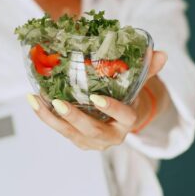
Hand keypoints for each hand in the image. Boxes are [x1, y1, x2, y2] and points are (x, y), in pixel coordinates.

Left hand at [27, 49, 167, 150]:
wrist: (122, 120)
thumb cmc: (129, 97)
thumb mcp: (138, 84)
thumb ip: (148, 69)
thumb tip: (161, 53)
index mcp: (129, 121)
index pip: (123, 116)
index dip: (111, 108)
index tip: (96, 97)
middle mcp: (111, 136)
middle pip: (92, 130)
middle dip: (74, 117)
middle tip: (57, 102)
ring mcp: (93, 142)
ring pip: (70, 133)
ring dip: (51, 117)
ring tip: (35, 99)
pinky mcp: (78, 140)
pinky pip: (60, 130)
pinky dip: (45, 117)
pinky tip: (33, 101)